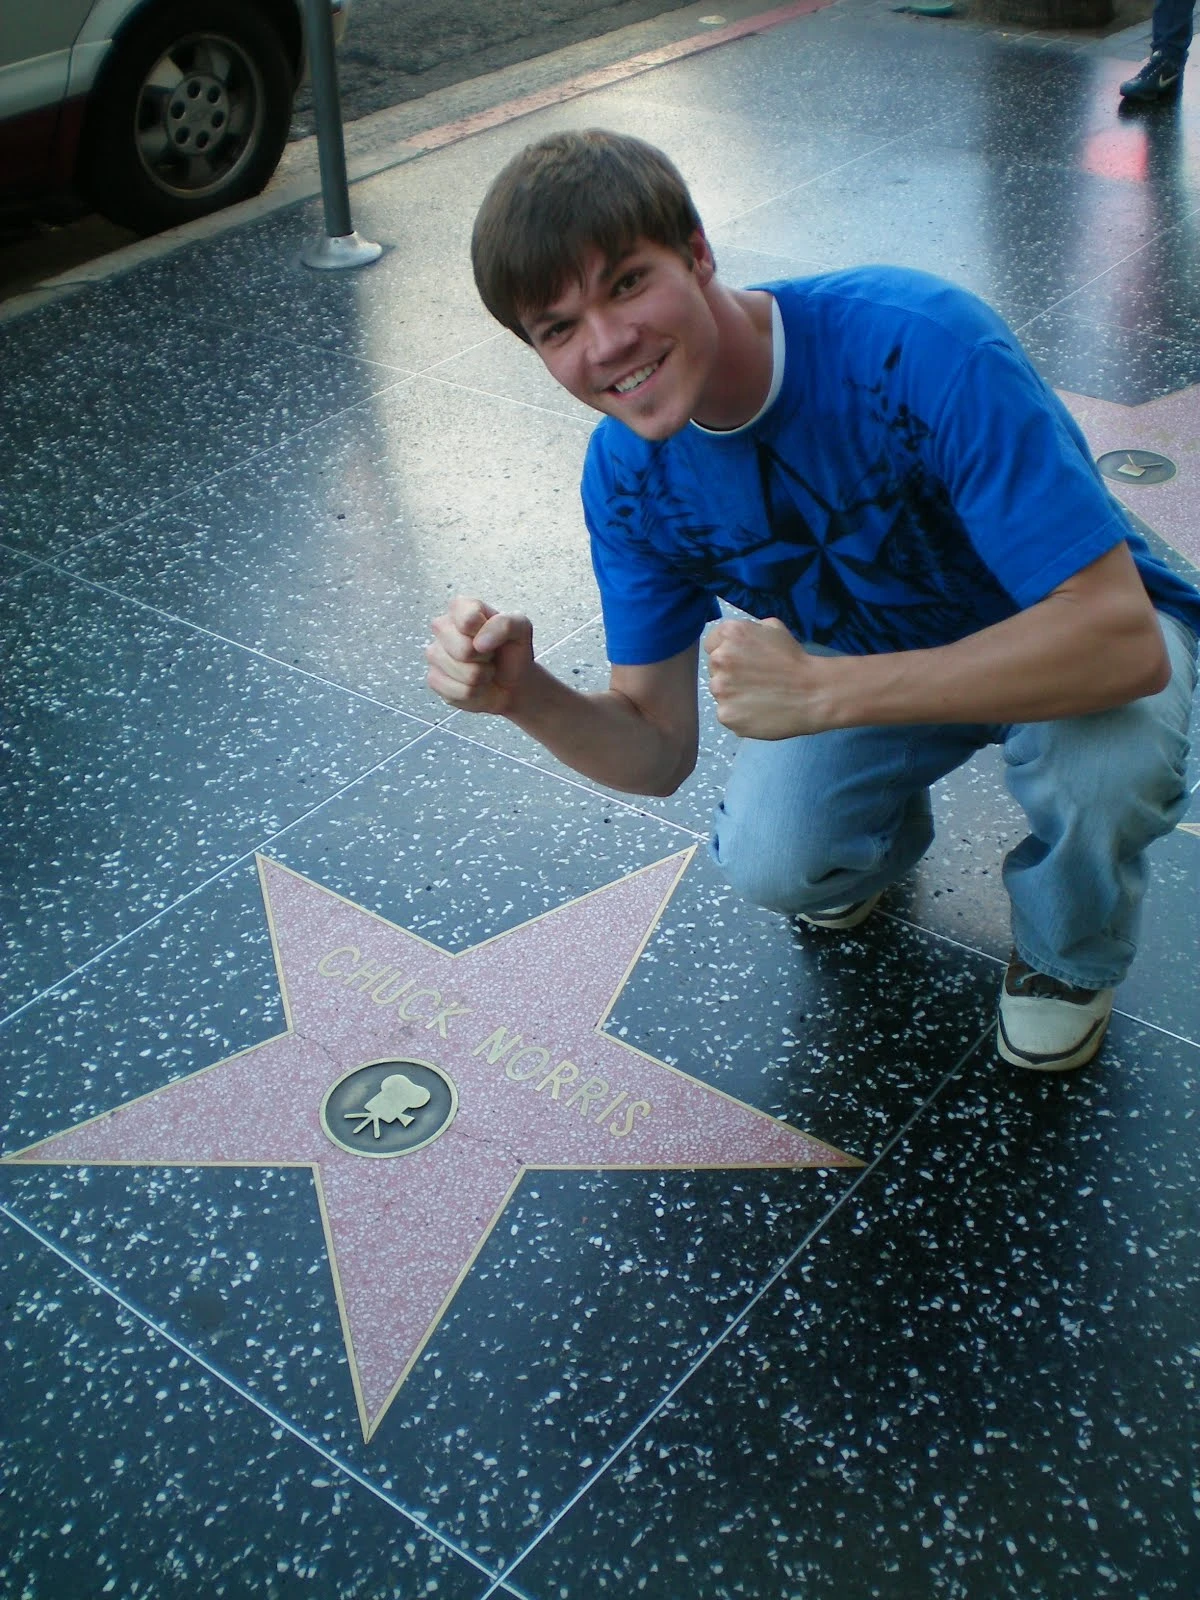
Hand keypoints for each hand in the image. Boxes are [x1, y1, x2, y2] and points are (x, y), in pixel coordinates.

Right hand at [426, 597, 535, 715]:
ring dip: (481, 676)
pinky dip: (474, 692)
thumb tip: (479, 643)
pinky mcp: (434, 679)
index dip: (486, 632)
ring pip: (460, 672)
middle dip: (484, 658)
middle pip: (463, 649)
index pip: (468, 619)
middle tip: (490, 656)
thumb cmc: (513, 651)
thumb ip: (505, 624)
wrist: (512, 682)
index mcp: (461, 607)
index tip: (493, 636)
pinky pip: (456, 691)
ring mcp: (435, 653)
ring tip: (484, 670)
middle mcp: (442, 627)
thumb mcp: (521, 629)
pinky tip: (476, 684)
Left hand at [704, 617, 833, 737]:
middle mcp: (719, 659)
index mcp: (730, 634)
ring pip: (720, 693)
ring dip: (734, 695)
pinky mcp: (726, 715)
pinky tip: (759, 711)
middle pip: (714, 669)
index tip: (744, 662)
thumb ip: (748, 630)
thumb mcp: (773, 628)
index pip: (712, 644)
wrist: (813, 693)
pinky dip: (740, 714)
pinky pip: (727, 714)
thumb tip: (735, 641)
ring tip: (760, 697)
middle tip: (755, 681)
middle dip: (730, 674)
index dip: (729, 653)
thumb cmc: (795, 659)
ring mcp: (720, 690)